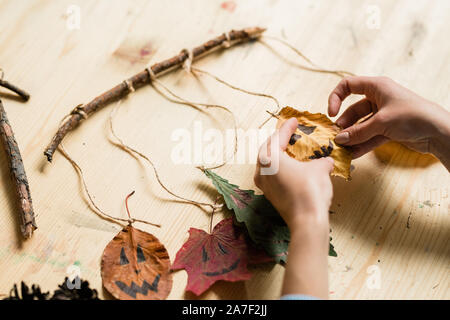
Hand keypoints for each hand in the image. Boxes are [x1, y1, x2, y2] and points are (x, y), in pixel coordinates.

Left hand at [254, 118, 333, 298]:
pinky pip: (271, 174)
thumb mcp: (320, 169)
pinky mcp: (269, 194)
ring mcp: (264, 184)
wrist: (307, 221)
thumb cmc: (310, 191)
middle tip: (289, 133)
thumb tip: (326, 161)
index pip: (278, 137)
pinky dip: (278, 167)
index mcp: (270, 158)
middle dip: (278, 140)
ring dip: (277, 154)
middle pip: (267, 148)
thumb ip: (321, 161)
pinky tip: (290, 167)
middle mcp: (262, 169)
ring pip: (267, 162)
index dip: (287, 128)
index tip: (294, 120)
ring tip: (289, 149)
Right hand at [328, 76, 449, 159]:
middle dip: (344, 125)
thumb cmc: (413, 116)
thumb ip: (359, 132)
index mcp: (377, 87)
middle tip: (336, 138)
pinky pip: (370, 136)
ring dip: (352, 137)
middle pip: (353, 110)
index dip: (336, 98)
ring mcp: (383, 115)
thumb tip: (340, 139)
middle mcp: (379, 99)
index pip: (348, 85)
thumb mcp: (382, 122)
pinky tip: (353, 155)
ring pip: (361, 126)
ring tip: (342, 149)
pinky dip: (362, 145)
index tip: (331, 113)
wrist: (439, 132)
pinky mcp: (388, 129)